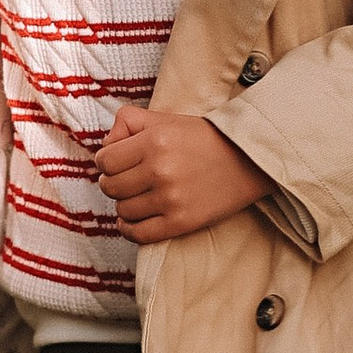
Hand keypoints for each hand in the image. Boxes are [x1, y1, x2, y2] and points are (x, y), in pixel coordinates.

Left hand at [95, 103, 271, 243]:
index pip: (104, 160)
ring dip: (125, 204)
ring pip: (122, 210)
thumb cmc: (204, 138)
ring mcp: (170, 199)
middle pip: (109, 186)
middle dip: (113, 183)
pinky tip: (134, 219)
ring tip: (139, 196)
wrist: (248, 160)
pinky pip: (138, 234)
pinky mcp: (181, 222)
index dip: (107, 162)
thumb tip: (105, 147)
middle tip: (128, 180)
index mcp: (154, 141)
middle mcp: (159, 170)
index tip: (118, 163)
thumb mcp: (165, 118)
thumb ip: (128, 122)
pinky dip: (129, 228)